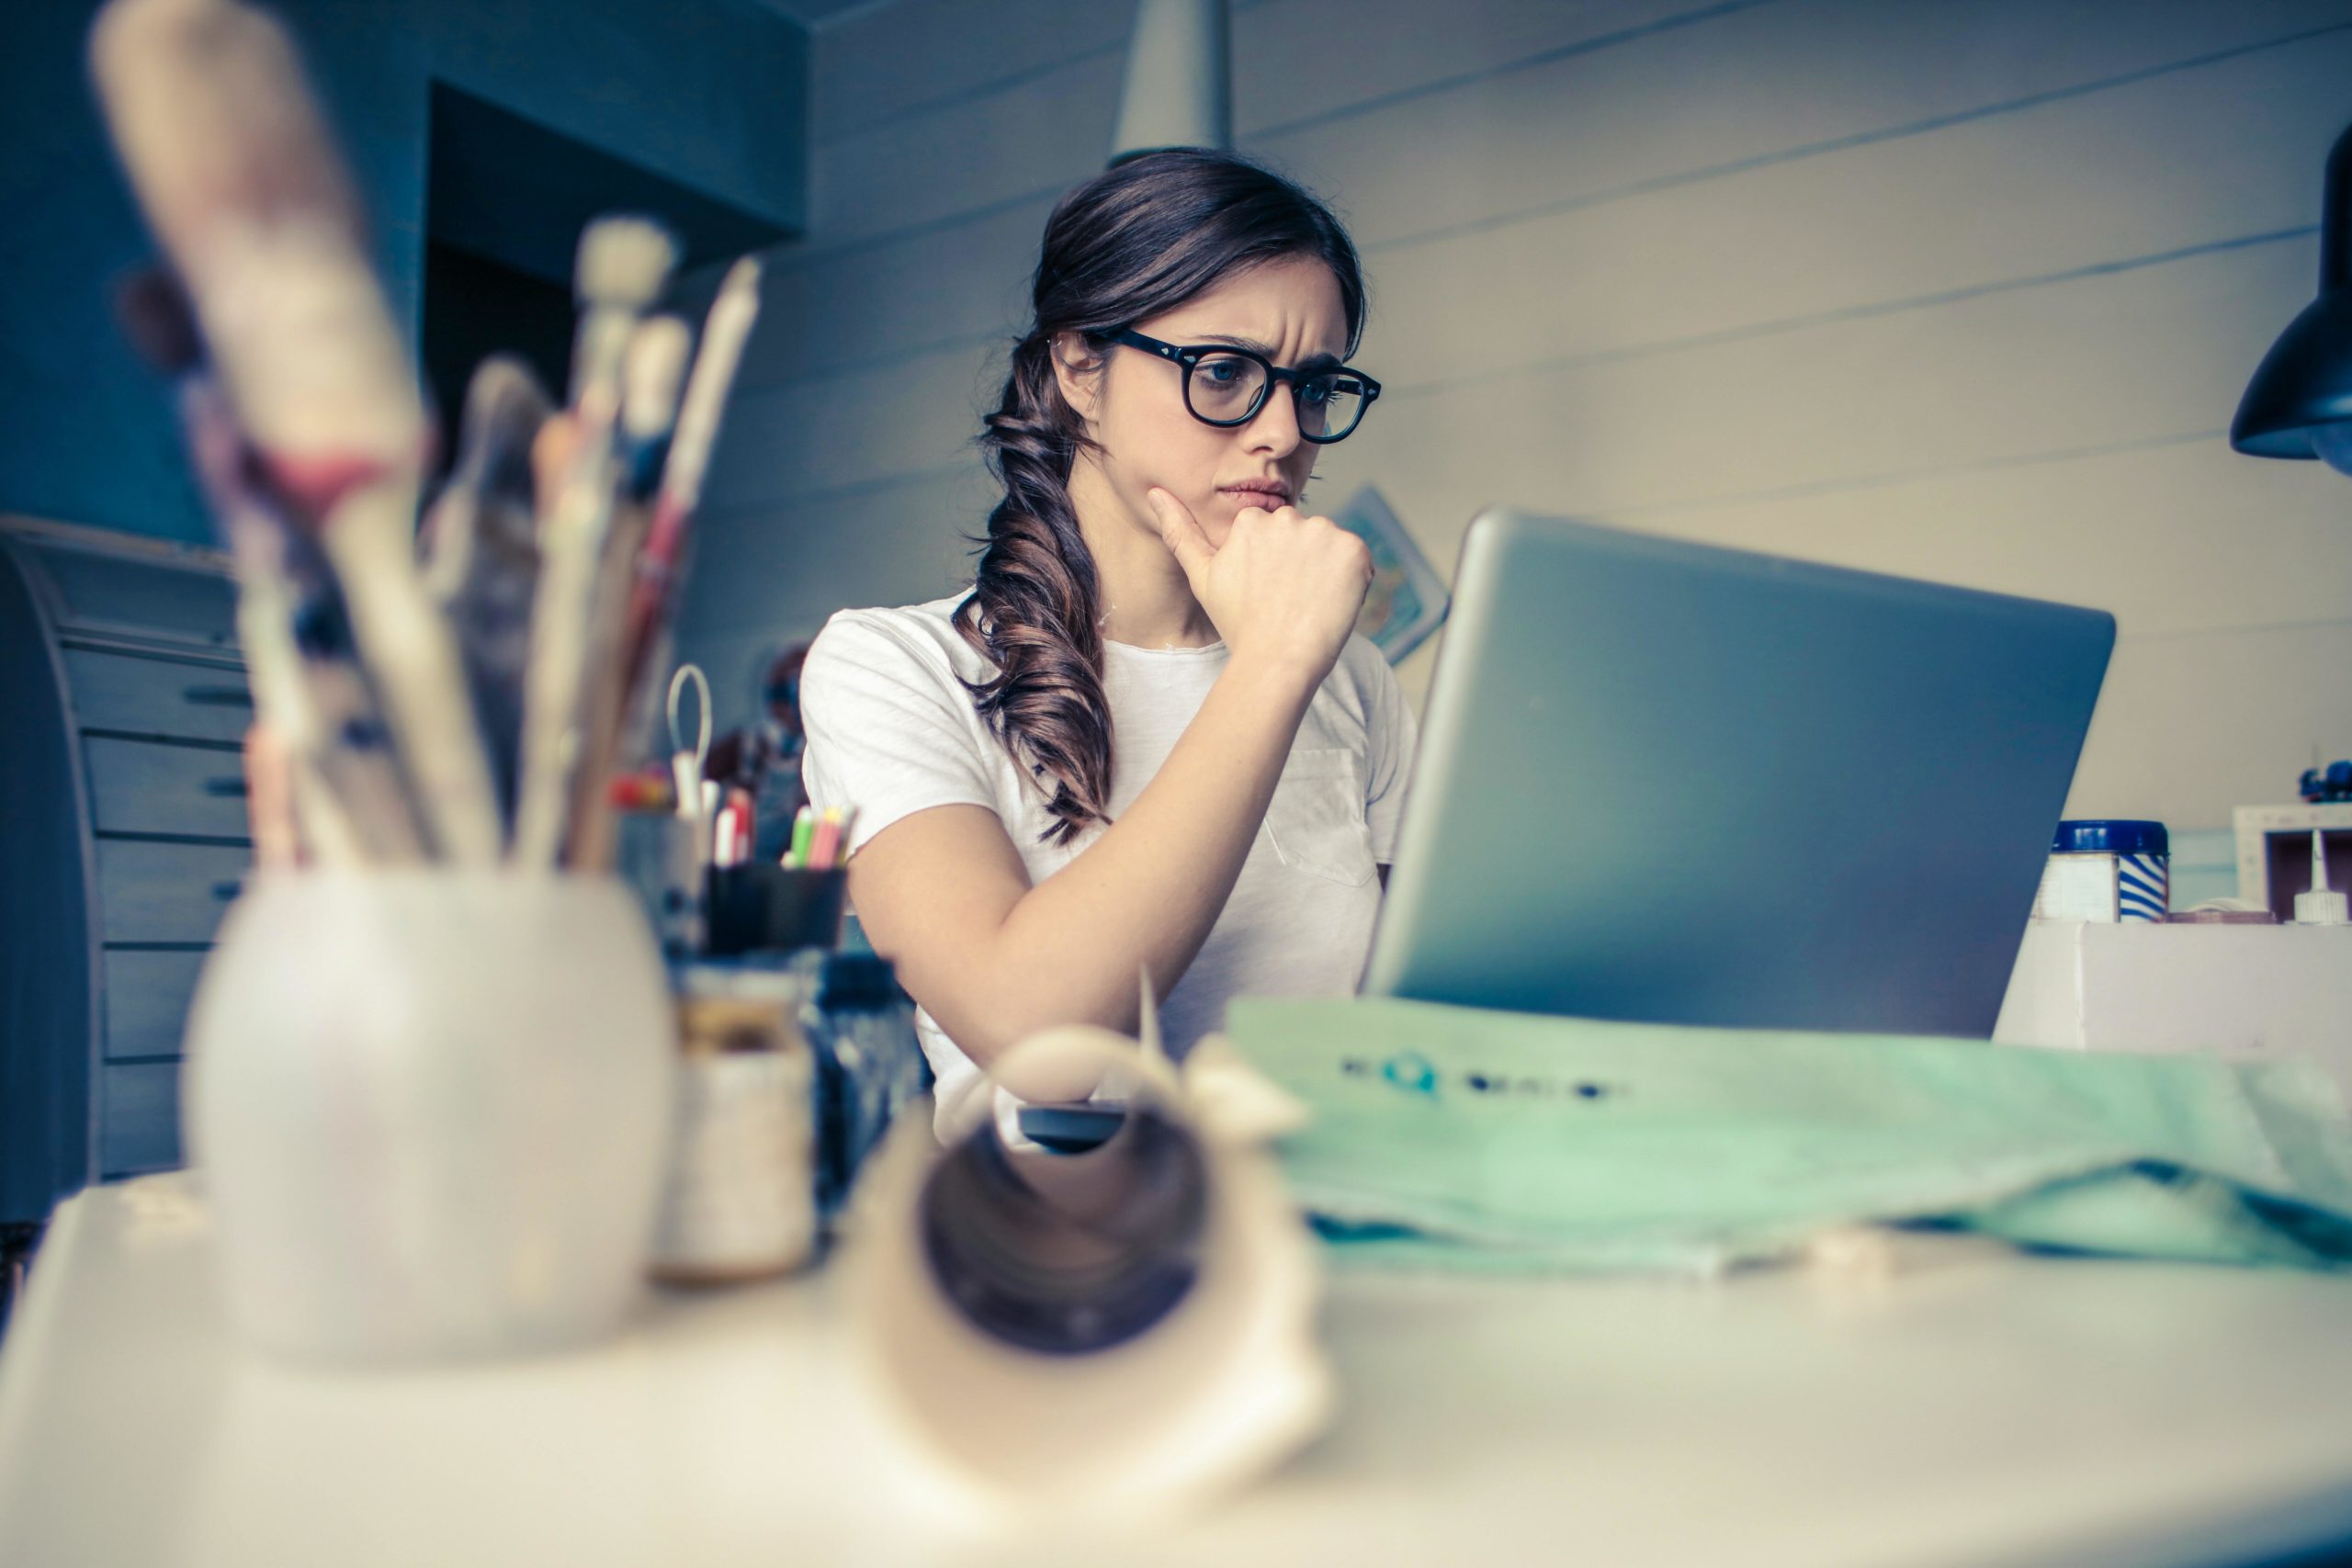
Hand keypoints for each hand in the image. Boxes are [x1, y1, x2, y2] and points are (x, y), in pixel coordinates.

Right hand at [1145, 487, 1372, 682]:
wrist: (1276, 660)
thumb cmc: (1239, 624)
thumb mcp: (1202, 576)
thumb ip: (1180, 531)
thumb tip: (1154, 492)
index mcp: (1251, 521)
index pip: (1276, 536)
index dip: (1276, 568)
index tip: (1270, 593)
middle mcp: (1287, 518)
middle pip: (1304, 538)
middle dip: (1302, 564)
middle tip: (1289, 601)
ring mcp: (1323, 532)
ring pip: (1330, 548)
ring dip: (1327, 571)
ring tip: (1309, 605)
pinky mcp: (1353, 550)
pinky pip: (1358, 560)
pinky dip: (1352, 581)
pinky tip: (1331, 604)